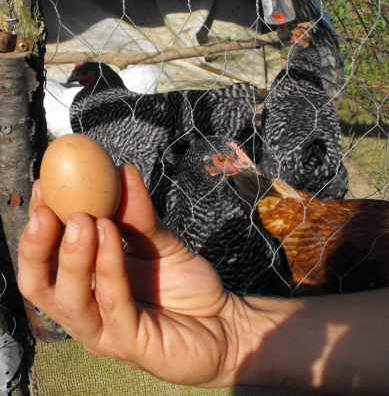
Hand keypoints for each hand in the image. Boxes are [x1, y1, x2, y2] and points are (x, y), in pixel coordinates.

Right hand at [17, 164, 247, 386]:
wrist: (224, 321)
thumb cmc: (187, 284)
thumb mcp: (161, 241)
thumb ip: (139, 214)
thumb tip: (123, 171)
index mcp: (86, 285)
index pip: (47, 259)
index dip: (39, 225)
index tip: (43, 187)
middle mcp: (88, 309)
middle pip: (41, 285)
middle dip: (37, 246)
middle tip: (48, 210)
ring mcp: (106, 331)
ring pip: (70, 298)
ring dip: (72, 256)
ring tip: (85, 219)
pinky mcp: (132, 344)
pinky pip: (112, 303)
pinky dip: (108, 266)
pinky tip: (110, 235)